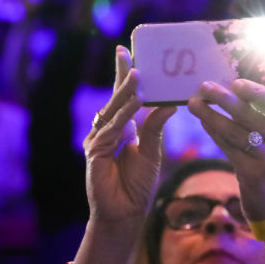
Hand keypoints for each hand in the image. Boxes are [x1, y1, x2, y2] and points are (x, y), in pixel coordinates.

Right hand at [83, 46, 175, 225]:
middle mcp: (107, 130)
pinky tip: (135, 106)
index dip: (122, 74)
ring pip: (113, 111)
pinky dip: (123, 117)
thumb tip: (170, 101)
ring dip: (125, 93)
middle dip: (121, 76)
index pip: (121, 95)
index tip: (125, 50)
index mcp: (120, 127)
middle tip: (128, 54)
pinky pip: (111, 130)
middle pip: (114, 98)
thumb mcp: (152, 150)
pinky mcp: (94, 152)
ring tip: (138, 76)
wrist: (125, 212)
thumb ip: (155, 127)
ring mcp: (98, 140)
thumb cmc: (138, 184)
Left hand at [188, 79, 264, 220]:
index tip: (234, 82)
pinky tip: (203, 122)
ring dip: (212, 115)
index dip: (255, 90)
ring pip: (236, 132)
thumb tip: (226, 90)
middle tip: (204, 87)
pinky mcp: (255, 174)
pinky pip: (229, 148)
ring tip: (194, 103)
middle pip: (251, 115)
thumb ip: (257, 119)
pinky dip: (214, 133)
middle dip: (225, 99)